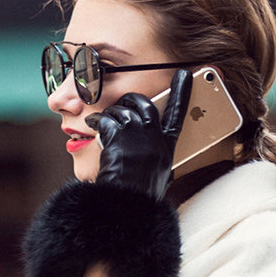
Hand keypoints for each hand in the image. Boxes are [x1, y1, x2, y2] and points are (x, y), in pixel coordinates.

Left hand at [85, 69, 192, 199]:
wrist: (127, 201)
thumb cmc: (139, 195)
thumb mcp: (158, 177)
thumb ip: (156, 159)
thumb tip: (151, 155)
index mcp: (167, 147)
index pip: (178, 115)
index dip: (182, 93)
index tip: (184, 75)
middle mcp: (154, 137)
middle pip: (145, 104)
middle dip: (132, 99)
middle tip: (124, 102)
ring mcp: (136, 134)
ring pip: (122, 111)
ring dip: (109, 114)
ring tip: (101, 122)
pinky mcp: (118, 135)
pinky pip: (105, 119)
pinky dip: (96, 121)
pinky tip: (91, 125)